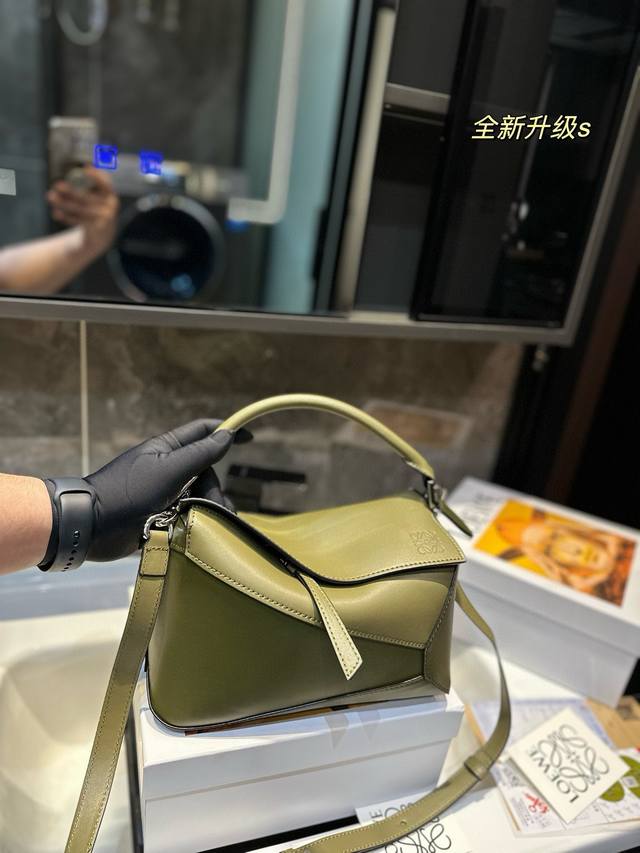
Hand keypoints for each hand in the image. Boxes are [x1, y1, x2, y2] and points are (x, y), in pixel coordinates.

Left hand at [46, 166, 118, 258]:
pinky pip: (79, 221)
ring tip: (50, 197)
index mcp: (110, 196)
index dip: (97, 176)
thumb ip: (92, 184)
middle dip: (71, 191)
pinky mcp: (96, 230)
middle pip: (87, 198)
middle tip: (57, 185)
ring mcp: (104, 220)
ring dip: (64, 203)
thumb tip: (88, 165)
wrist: (102, 236)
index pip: (105, 184)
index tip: (85, 168)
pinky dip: (66, 217)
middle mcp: (110, 207)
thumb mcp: (97, 197)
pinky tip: (56, 213)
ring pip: (80, 210)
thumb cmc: (95, 210)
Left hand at [83, 419, 247, 561]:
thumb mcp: (169, 470)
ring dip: (209, 510)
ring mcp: (163, 494)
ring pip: (199, 497)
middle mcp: (167, 469)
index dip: (226, 431)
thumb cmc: (129, 492)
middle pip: (206, 473)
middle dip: (214, 491)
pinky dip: (196, 523)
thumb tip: (227, 434)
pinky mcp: (159, 517)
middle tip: (217, 508)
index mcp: (167, 449)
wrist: (93, 527)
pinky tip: (200, 533)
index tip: (250, 437)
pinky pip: (187, 516)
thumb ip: (200, 453)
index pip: (202, 432)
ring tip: (212, 525)